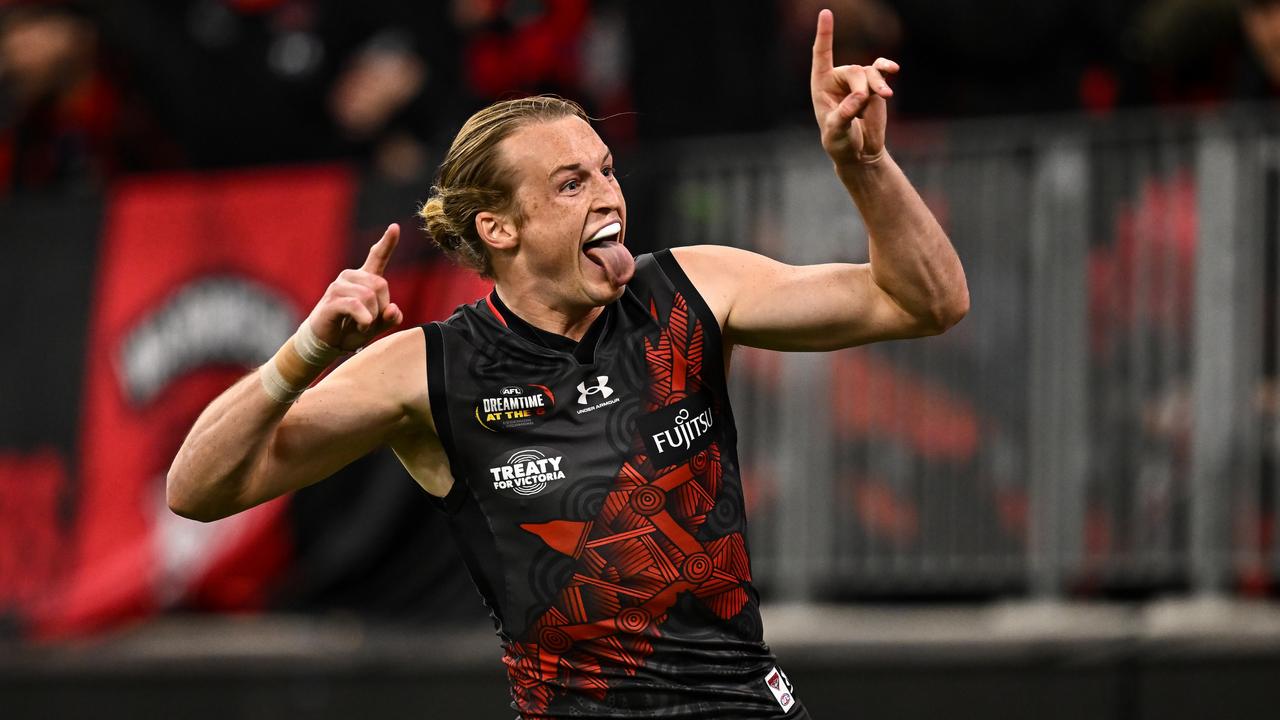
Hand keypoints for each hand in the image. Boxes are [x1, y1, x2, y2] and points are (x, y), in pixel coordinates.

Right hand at [306, 223, 404, 351]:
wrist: (327, 342)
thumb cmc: (352, 329)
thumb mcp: (377, 325)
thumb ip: (390, 317)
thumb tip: (393, 309)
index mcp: (364, 279)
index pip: (377, 256)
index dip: (387, 242)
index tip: (395, 227)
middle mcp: (351, 277)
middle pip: (380, 284)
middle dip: (382, 307)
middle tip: (371, 320)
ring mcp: (339, 286)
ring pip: (369, 296)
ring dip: (372, 317)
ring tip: (362, 324)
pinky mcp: (331, 299)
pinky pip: (355, 305)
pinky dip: (364, 319)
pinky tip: (362, 325)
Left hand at [810, 9, 898, 166]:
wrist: (859, 153)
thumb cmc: (840, 143)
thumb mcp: (837, 133)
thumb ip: (845, 115)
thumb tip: (860, 98)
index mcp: (821, 86)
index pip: (821, 55)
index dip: (824, 34)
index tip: (826, 12)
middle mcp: (838, 79)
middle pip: (854, 70)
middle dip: (862, 87)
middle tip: (865, 104)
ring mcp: (857, 81)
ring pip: (870, 73)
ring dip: (878, 85)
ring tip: (886, 97)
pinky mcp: (873, 86)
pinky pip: (881, 70)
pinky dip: (887, 69)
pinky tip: (894, 70)